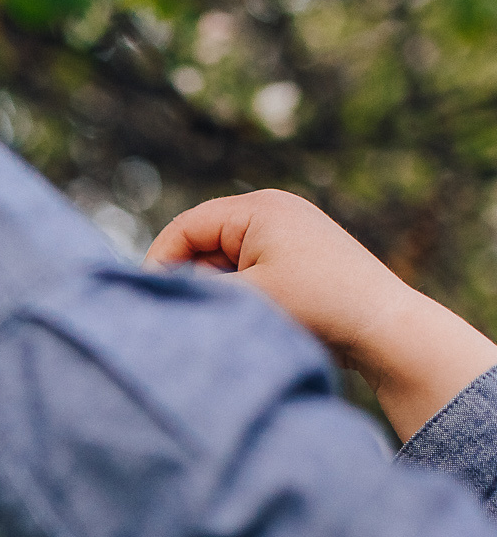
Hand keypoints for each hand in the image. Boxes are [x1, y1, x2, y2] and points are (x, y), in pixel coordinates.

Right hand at [148, 190, 496, 440]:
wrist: (386, 328)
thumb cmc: (317, 307)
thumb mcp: (245, 298)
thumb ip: (194, 290)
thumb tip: (153, 292)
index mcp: (258, 208)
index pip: (184, 227)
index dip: (159, 264)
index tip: (151, 304)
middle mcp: (272, 210)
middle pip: (201, 242)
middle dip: (190, 279)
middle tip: (189, 317)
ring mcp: (286, 233)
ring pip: (223, 261)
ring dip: (217, 290)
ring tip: (228, 320)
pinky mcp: (296, 257)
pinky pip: (247, 271)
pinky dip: (239, 294)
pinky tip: (250, 319)